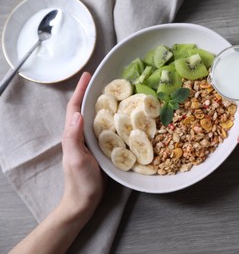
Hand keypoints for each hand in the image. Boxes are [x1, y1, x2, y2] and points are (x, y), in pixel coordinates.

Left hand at [61, 72, 104, 219]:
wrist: (85, 201)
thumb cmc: (80, 182)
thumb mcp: (76, 159)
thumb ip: (73, 137)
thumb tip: (77, 114)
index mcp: (73, 134)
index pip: (74, 108)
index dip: (80, 91)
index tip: (87, 76)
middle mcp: (82, 135)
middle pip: (86, 109)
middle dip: (93, 93)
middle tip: (107, 81)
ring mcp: (91, 142)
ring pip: (97, 118)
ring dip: (105, 105)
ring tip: (118, 94)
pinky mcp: (101, 149)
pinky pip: (107, 130)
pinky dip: (114, 120)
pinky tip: (125, 118)